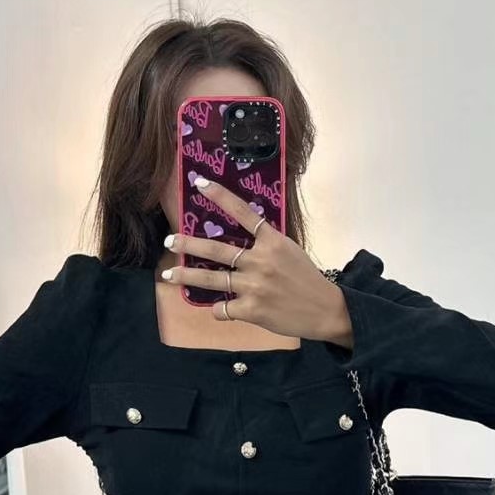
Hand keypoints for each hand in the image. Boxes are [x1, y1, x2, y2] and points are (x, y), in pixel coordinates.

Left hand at [162, 176, 350, 344]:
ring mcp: (254, 286)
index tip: (200, 184)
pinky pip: (223, 308)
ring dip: (187, 275)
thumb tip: (244, 238)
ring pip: (212, 279)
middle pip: (216, 249)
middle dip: (188, 243)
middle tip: (169, 240)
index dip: (220, 196)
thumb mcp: (290, 252)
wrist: (326, 310)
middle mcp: (260, 261)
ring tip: (168, 274)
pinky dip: (218, 310)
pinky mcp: (251, 309)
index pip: (243, 213)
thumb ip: (266, 244)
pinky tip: (219, 310)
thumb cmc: (307, 279)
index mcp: (273, 241)